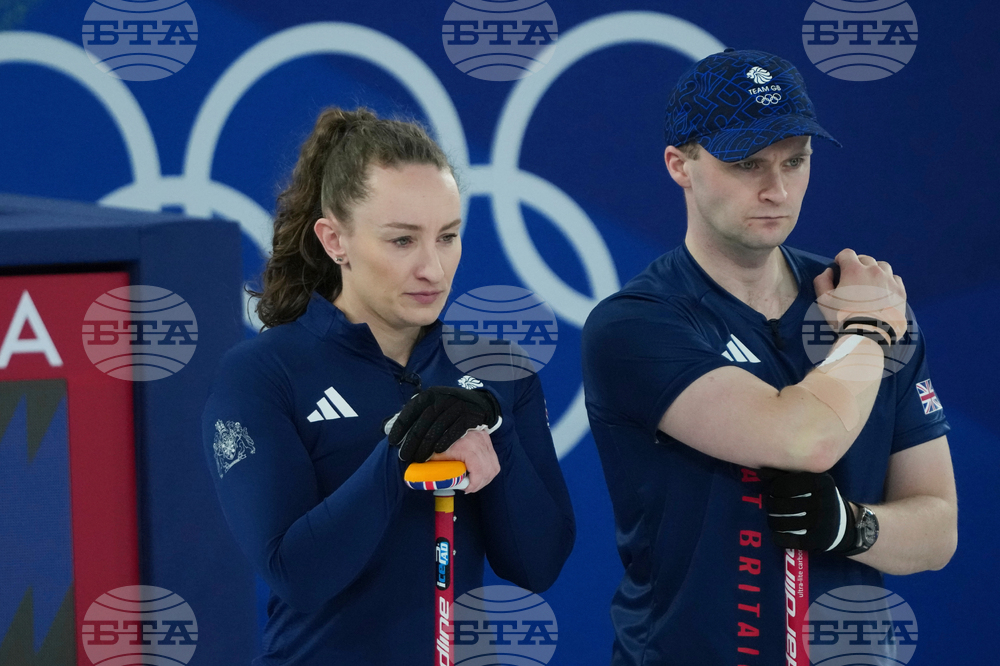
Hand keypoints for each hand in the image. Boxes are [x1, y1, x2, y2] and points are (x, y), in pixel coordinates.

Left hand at [385, 387, 500, 462]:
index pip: (411, 410)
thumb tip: (387, 427)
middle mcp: (442, 398)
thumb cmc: (450, 409)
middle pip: (423, 421)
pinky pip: (455, 430)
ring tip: (418, 459)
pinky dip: (445, 441)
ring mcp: (457, 406)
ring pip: (437, 427)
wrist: (479, 404)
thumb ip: (414, 415)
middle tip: (404, 456)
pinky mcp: (468, 415)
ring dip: (426, 445)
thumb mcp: (432, 405)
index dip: (400, 426)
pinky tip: (437, 451)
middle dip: (412, 440)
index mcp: (430, 395)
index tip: (393, 441)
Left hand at [430, 429, 499, 492]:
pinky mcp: (487, 440)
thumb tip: (441, 484)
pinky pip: (494, 460)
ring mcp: (486, 441)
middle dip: (480, 484)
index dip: (474, 484)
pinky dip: (488, 470)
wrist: (449, 421)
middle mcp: (480, 444)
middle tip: (470, 488)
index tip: (466, 489)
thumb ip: (442, 469)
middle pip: (488, 471)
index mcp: (468, 448)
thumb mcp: (439, 454)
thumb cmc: (443, 439)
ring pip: (493, 467)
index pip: (479, 471)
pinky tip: (480, 473)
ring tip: (476, 482)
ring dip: (486, 478)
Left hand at [764, 471, 857, 551]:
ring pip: (784, 523)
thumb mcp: (809, 481)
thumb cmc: (819, 497)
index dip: (773, 489)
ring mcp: (822, 521)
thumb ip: (786, 475)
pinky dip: (779, 538)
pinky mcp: (819, 539)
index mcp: (821, 482)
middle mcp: (823, 501)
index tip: (771, 492)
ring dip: (773, 522)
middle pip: (782, 505)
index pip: (785, 484)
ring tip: (772, 520)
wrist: (844, 524)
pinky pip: (791, 540)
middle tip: (770, 507)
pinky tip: (777, 535)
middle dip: (771, 506)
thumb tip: (761, 472)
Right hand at [813, 248, 907, 344]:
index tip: (839, 267)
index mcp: (854, 270)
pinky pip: (895, 279)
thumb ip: (822, 281)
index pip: (847, 253)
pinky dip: (888, 281)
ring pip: (882, 266)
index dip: (841, 259)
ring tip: (870, 282)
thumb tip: (828, 271)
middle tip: (853, 278)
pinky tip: (883, 291)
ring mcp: (889, 280)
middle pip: (865, 259)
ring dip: (874, 270)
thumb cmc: (843, 317)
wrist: (869, 334)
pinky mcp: (900, 292)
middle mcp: (874, 270)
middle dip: (857, 264)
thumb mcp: (824, 301)